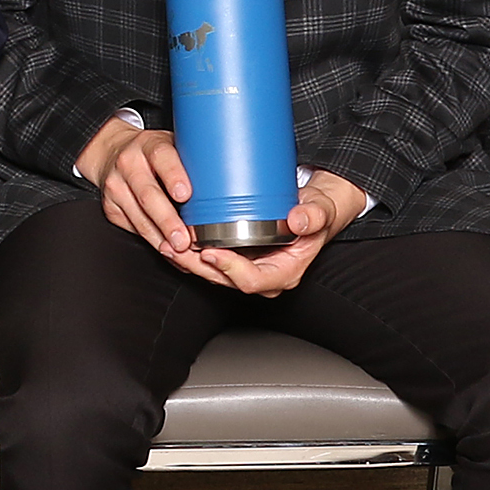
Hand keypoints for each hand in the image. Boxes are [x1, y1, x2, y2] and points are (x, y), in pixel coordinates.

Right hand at [78, 114, 210, 268]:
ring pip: (139, 217)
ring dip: (160, 237)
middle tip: (184, 239)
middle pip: (148, 195)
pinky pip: (133, 228)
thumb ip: (193, 161)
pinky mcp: (110, 207)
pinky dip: (152, 242)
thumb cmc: (155, 153)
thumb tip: (234, 182)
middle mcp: (130, 164)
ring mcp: (116, 186)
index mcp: (150, 145)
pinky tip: (167, 250)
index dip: (174, 176)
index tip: (186, 194)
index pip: (162, 157)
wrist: (112, 153)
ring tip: (178, 251)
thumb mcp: (174, 145)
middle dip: (168, 220)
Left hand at [181, 169, 370, 296]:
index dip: (228, 269)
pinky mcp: (236, 257)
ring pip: (213, 274)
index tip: (210, 251)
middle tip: (177, 248)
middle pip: (225, 280)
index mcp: (285, 272)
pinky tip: (174, 241)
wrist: (313, 208)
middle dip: (198, 266)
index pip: (252, 280)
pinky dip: (191, 254)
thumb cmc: (317, 211)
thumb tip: (299, 220)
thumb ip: (315, 215)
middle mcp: (264, 275)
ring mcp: (248, 267)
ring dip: (188, 262)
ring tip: (168, 245)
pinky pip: (210, 263)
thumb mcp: (322, 210)